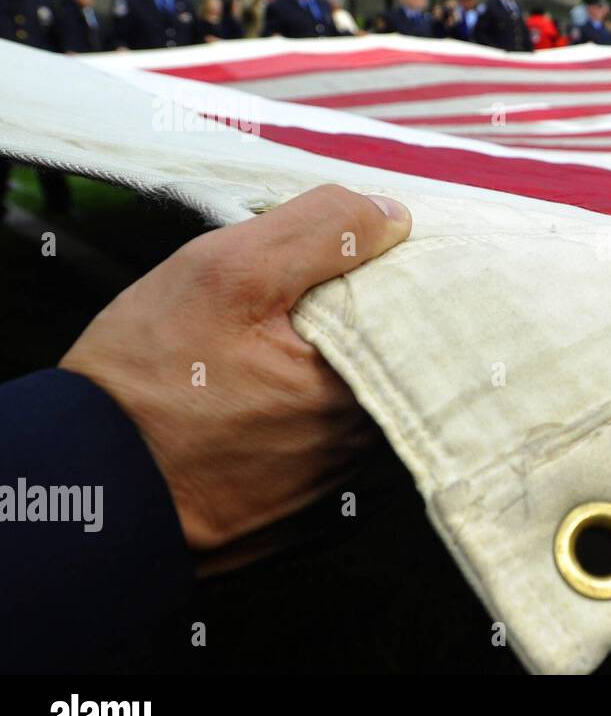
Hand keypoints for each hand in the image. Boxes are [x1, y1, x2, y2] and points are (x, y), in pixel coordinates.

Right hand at [60, 185, 411, 551]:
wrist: (87, 486)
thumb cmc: (146, 384)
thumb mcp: (224, 276)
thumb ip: (321, 233)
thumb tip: (395, 216)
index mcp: (361, 386)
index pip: (418, 310)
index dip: (385, 270)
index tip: (349, 254)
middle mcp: (366, 441)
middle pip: (394, 352)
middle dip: (359, 314)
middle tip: (293, 302)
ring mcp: (340, 475)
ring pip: (363, 391)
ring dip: (335, 360)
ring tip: (271, 343)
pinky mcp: (310, 499)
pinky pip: (333, 431)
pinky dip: (311, 401)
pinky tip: (262, 386)